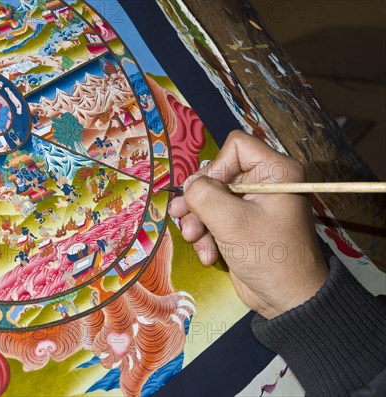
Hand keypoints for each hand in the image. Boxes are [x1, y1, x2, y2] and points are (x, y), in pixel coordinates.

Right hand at [168, 130, 327, 318]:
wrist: (287, 300)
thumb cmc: (269, 255)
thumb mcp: (231, 222)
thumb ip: (203, 195)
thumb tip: (188, 185)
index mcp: (275, 171)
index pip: (236, 147)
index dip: (216, 167)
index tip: (208, 192)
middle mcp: (264, 183)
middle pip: (217, 174)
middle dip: (199, 200)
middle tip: (184, 217)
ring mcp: (251, 205)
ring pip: (210, 198)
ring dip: (198, 221)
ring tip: (195, 239)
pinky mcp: (241, 225)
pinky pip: (213, 219)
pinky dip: (206, 235)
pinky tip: (208, 254)